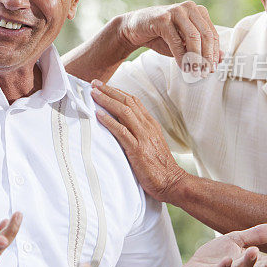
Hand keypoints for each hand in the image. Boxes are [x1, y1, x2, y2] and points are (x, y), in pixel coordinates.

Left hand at [91, 81, 185, 202]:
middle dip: (109, 91)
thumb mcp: (150, 143)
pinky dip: (109, 121)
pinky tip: (99, 115)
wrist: (172, 183)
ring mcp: (143, 137)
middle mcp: (147, 127)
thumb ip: (138, 133)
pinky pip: (122, 131)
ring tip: (94, 94)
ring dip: (107, 101)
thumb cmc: (159, 167)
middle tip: (94, 84)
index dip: (117, 91)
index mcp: (150, 124)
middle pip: (127, 102)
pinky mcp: (138, 150)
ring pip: (124, 112)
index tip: (103, 86)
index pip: (133, 101)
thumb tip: (119, 125)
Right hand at [117, 2, 220, 74]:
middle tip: (205, 73)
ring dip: (196, 58)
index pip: (212, 34)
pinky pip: (176, 41)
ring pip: (193, 37)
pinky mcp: (163, 18)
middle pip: (206, 35)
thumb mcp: (184, 44)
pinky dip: (181, 56)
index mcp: (198, 11)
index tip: (212, 69)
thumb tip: (221, 59)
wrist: (134, 29)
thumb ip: (202, 48)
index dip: (214, 53)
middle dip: (207, 57)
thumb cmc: (161, 36)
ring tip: (195, 72)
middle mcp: (189, 7)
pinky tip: (183, 67)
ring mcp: (176, 11)